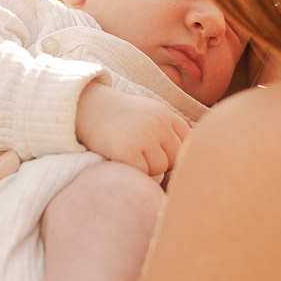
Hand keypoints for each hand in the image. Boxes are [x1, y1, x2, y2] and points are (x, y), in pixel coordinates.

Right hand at [75, 83, 190, 175]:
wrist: (87, 107)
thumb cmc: (119, 115)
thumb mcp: (149, 111)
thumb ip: (170, 125)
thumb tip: (193, 137)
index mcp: (166, 114)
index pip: (188, 142)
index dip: (177, 153)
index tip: (162, 155)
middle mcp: (158, 124)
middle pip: (176, 158)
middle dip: (163, 162)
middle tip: (142, 156)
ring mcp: (144, 136)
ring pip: (160, 168)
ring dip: (147, 168)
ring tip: (130, 155)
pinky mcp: (127, 151)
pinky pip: (143, 173)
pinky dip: (134, 172)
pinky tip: (122, 159)